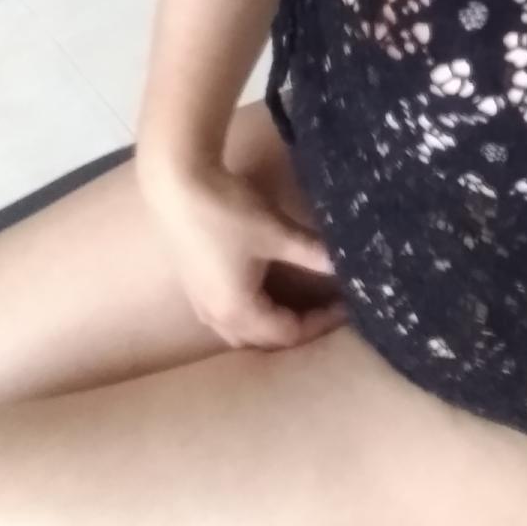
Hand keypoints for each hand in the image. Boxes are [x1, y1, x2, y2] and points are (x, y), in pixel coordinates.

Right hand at [138, 143, 347, 349]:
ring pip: (242, 330)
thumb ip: (315, 254)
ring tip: (300, 303)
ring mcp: (200, 302)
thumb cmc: (228, 213)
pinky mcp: (194, 284)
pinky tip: (266, 291)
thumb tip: (349, 265)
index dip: (321, 322)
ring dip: (272, 323)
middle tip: (326, 308)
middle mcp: (216, 317)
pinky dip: (253, 312)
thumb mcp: (278, 234)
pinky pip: (228, 314)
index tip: (347, 304)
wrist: (176, 185)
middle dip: (297, 328)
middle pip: (263, 340)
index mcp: (238, 312)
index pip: (289, 334)